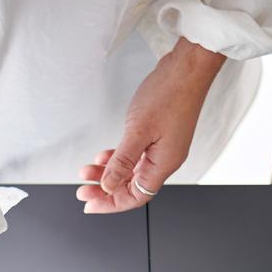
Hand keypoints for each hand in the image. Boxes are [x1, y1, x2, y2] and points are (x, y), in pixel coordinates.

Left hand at [76, 37, 224, 212]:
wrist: (188, 67)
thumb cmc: (169, 93)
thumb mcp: (138, 131)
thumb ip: (122, 161)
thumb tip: (108, 185)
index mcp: (163, 164)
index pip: (135, 196)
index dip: (111, 203)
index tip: (90, 204)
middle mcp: (165, 160)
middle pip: (132, 186)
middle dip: (105, 190)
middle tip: (83, 190)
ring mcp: (163, 148)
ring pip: (131, 170)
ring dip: (108, 173)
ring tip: (87, 172)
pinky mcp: (160, 135)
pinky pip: (136, 156)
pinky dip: (119, 158)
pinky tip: (104, 156)